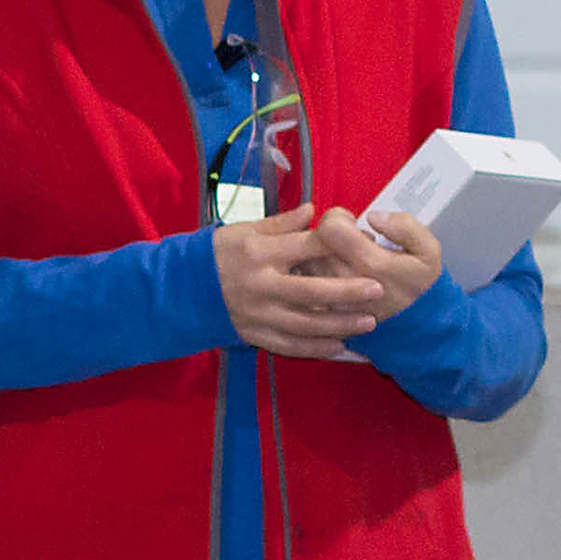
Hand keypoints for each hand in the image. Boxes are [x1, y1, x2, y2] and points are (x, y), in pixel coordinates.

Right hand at [211, 201, 387, 360]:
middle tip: (378, 289)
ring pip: (305, 324)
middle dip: (347, 292)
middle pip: (311, 291)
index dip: (338, 247)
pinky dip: (315, 348)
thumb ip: (281, 224)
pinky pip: (288, 345)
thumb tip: (314, 210)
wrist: (182, 289)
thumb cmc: (219, 254)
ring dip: (338, 324)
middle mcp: (261, 285)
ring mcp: (258, 314)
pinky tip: (339, 346)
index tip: (365, 245)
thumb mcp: (245, 231)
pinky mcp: (253, 335)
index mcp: (260, 254)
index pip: (305, 248)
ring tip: (368, 322)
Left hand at [311, 205, 443, 320]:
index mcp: (371, 263)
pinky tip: (332, 276)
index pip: (329, 228)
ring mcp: (331, 300)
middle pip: (312, 244)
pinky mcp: (324, 312)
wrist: (419, 328)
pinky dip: (312, 276)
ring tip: (342, 259)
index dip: (337, 217)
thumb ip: (404, 226)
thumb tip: (374, 216)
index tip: (350, 223)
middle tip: (348, 242)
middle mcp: (346, 283)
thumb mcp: (428, 251)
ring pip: (305, 264)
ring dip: (317, 255)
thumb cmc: (421, 288)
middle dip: (327, 236)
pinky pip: (305, 286)